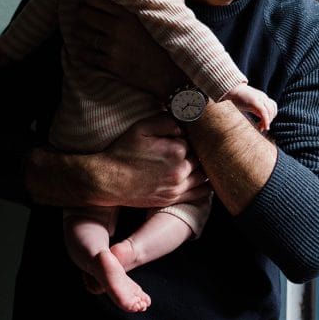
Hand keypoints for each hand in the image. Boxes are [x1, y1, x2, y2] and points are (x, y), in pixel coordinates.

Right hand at [27, 114, 211, 209]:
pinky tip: (209, 179)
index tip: (198, 131)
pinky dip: (207, 186)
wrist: (108, 180)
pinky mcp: (173, 199)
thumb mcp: (141, 128)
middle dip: (205, 150)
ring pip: (205, 175)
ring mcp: (177, 187)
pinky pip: (200, 194)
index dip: (196, 135)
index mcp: (176, 150)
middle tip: (209, 143)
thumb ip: (166, 121)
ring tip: (210, 159)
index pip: (197, 140)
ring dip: (208, 167)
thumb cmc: (122, 152)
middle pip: (204, 158)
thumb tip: (184, 123)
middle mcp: (180, 170)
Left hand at [73, 0, 180, 96]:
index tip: (87, 0)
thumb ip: (147, 2)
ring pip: (85, 35)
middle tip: (82, 14)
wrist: (172, 73)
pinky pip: (88, 56)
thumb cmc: (169, 42)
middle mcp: (118, 28)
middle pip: (86, 15)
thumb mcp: (160, 16)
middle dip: (82, 13)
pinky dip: (84, 53)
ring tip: (81, 32)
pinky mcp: (111, 64)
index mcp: (129, 13)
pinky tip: (84, 52)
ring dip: (81, 32)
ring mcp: (113, 46)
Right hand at [222, 83, 277, 131]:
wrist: (231, 89)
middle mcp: (263, 97)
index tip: (265, 125)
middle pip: (272, 109)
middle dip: (269, 120)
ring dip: (267, 121)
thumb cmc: (238, 98)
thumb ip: (255, 109)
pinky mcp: (254, 101)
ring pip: (270, 111)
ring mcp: (259, 98)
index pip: (272, 107)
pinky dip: (266, 120)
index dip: (271, 117)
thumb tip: (260, 120)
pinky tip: (263, 127)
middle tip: (262, 128)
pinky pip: (264, 112)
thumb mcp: (250, 104)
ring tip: (261, 128)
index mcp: (263, 97)